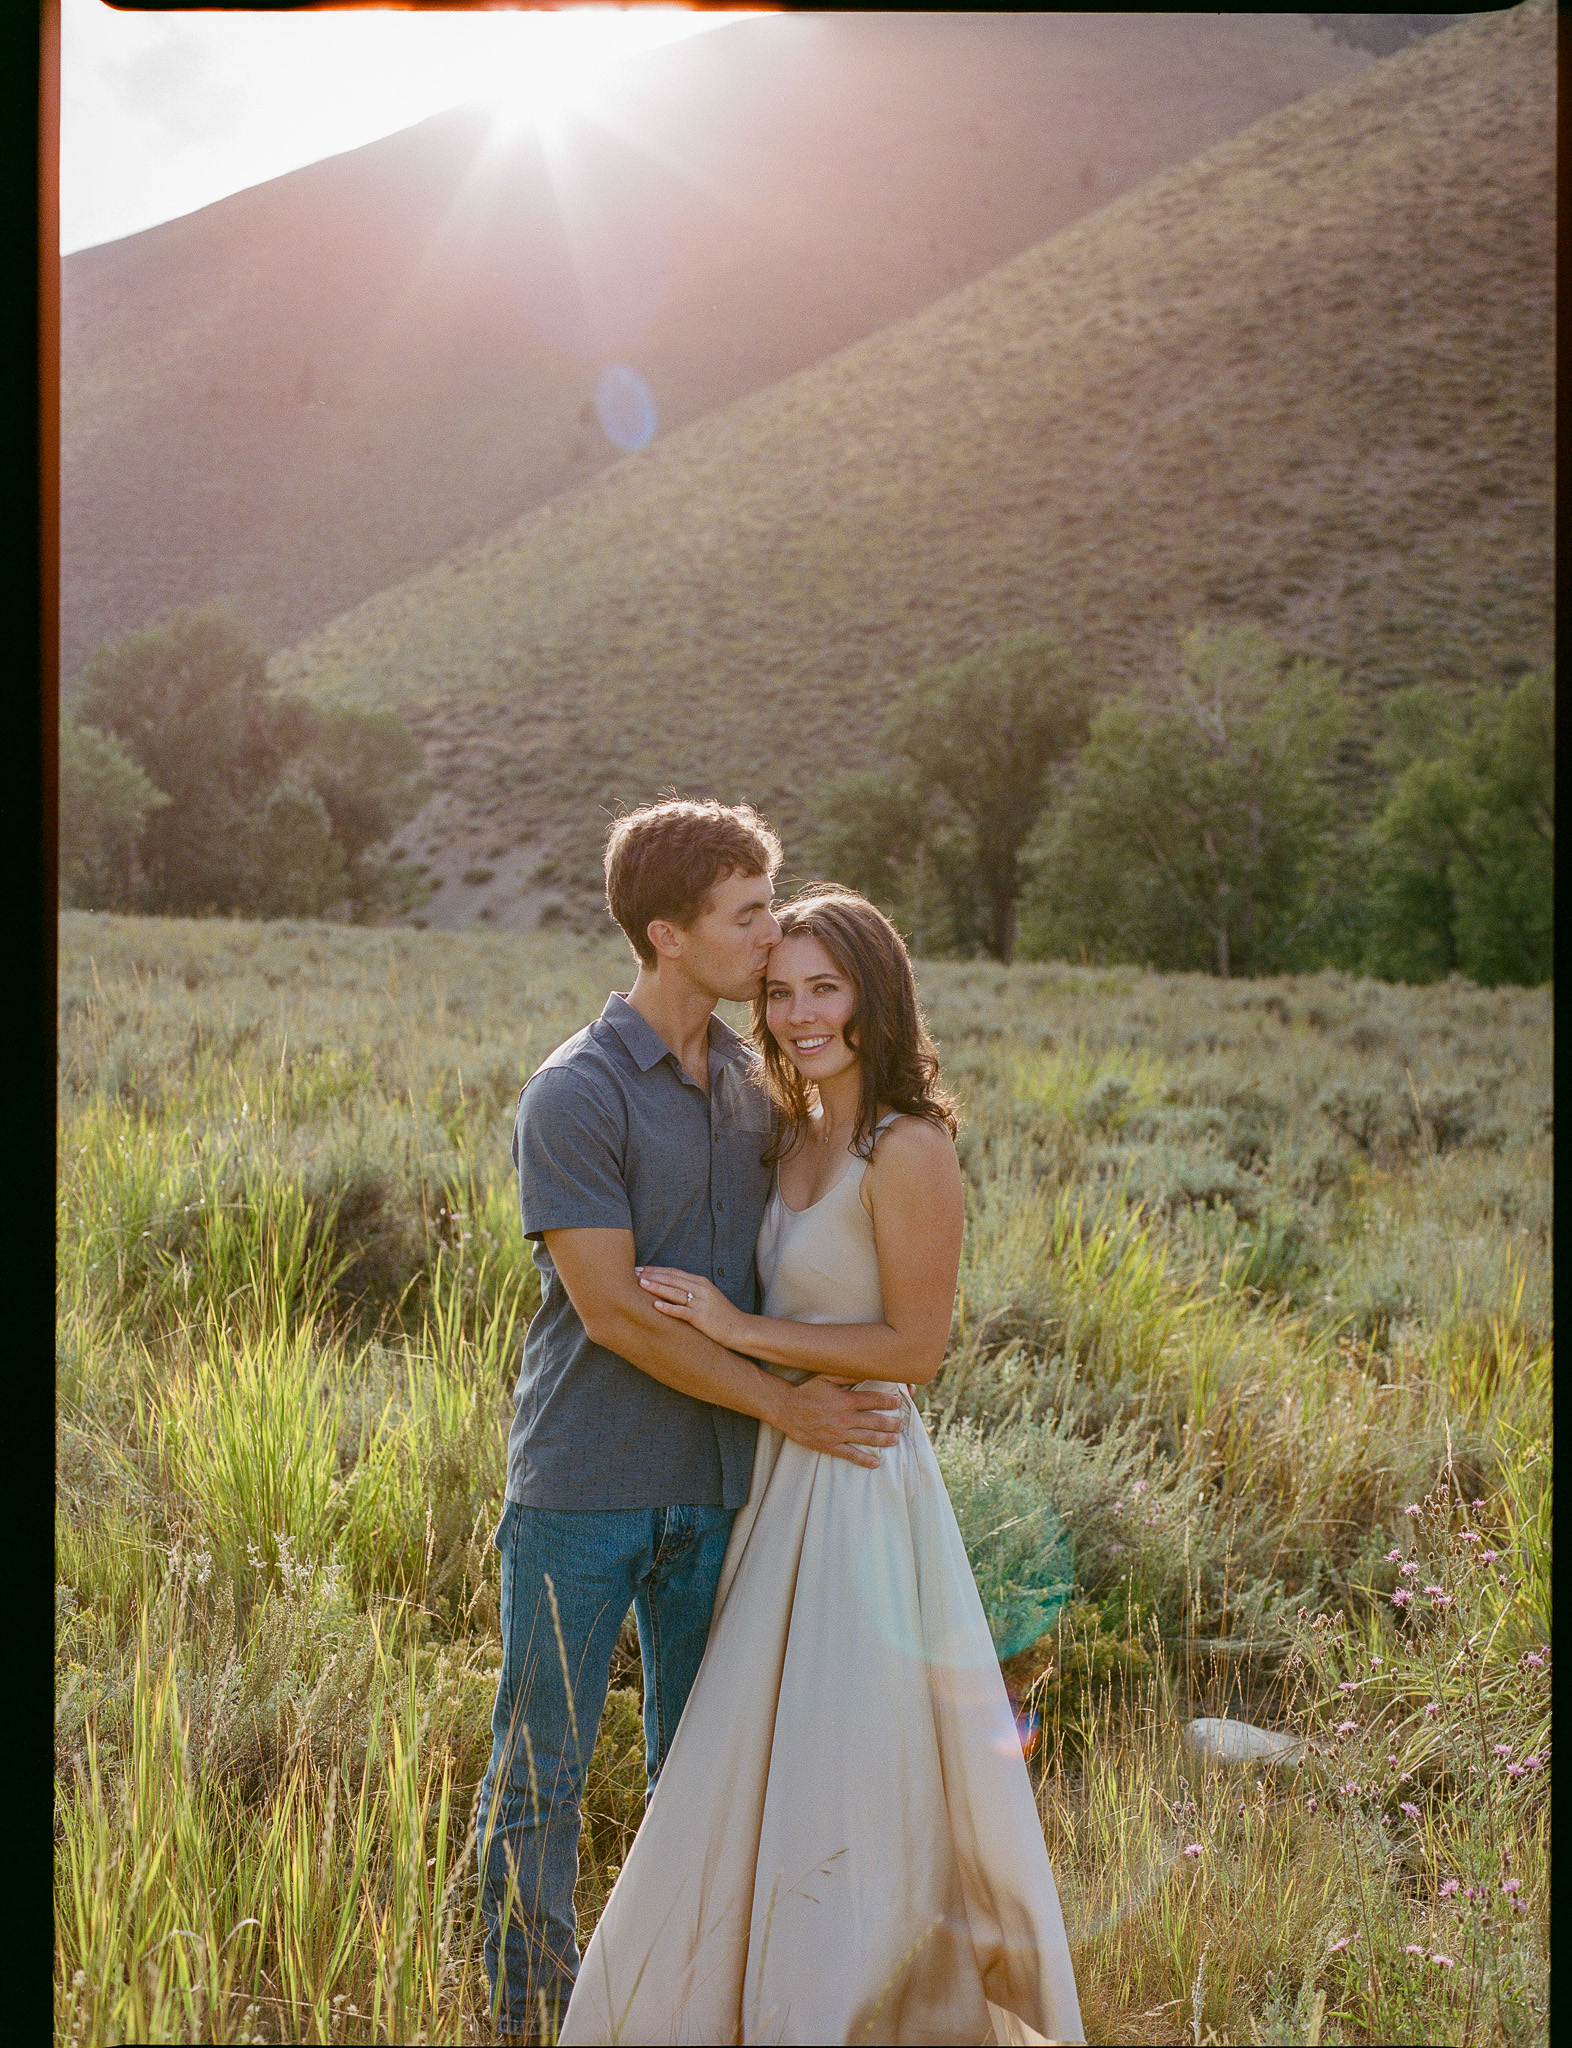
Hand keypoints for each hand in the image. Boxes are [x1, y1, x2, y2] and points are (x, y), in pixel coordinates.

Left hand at [636, 1266, 741, 1346]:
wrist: (740, 1328)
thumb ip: (691, 1291)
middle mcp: (700, 1289)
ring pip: (674, 1292)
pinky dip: (668, 1308)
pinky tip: (655, 1306)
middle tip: (632, 1272)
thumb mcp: (707, 1297)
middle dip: (651, 1275)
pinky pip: (682, 1311)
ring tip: (640, 1283)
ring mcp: (701, 1302)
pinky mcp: (701, 1317)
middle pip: (671, 1279)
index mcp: (700, 1282)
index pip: (673, 1272)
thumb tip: (670, 1289)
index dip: (656, 1269)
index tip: (639, 1268)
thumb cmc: (721, 1315)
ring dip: (656, 1287)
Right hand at [774, 1375, 903, 1467]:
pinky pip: (851, 1455)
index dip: (888, 1402)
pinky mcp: (830, 1446)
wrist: (785, 1409)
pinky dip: (864, 1460)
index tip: (897, 1403)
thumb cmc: (806, 1391)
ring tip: (895, 1440)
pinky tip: (876, 1462)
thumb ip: (846, 1375)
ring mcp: (838, 1433)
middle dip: (891, 1423)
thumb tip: (865, 1369)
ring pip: (867, 1438)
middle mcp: (845, 1418)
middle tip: (901, 1425)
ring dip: (884, 1440)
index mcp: (846, 1400)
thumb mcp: (825, 1377)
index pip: (874, 1400)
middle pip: (875, 1421)